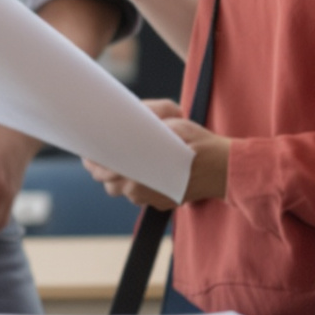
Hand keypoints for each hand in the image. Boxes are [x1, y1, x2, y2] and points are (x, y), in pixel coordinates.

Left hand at [84, 100, 228, 211]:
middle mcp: (143, 190)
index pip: (106, 168)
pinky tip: (136, 172)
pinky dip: (133, 186)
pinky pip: (138, 197)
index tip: (87, 152)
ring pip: (121, 192)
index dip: (94, 160)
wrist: (227, 170)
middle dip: (100, 169)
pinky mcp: (162, 203)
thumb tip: (133, 110)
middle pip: (108, 183)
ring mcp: (153, 199)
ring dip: (115, 179)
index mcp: (142, 169)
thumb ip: (152, 116)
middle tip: (94, 156)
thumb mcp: (177, 123)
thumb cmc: (201, 144)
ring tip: (113, 164)